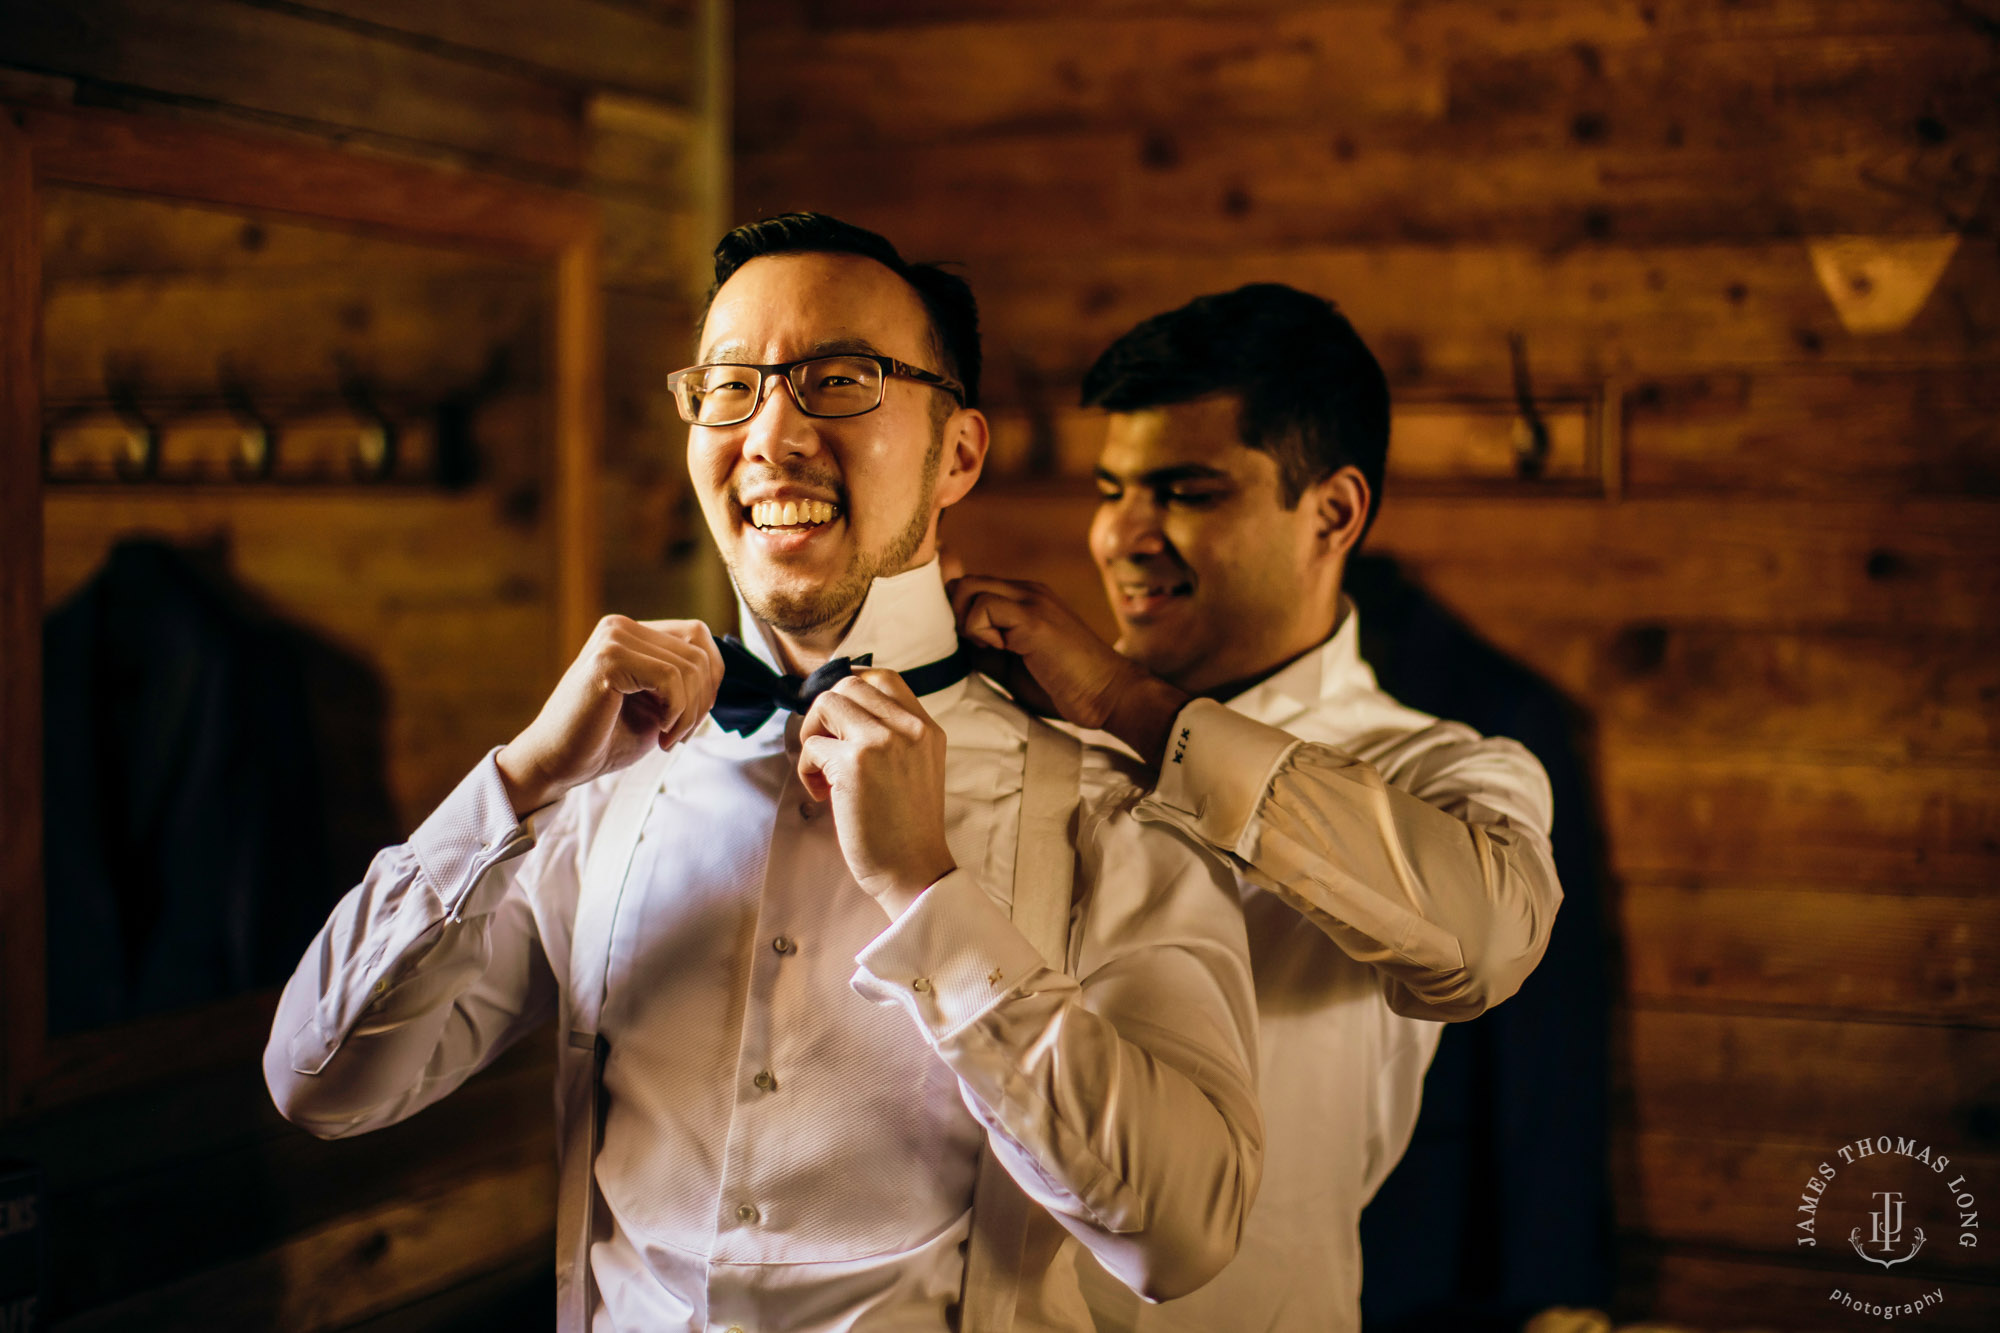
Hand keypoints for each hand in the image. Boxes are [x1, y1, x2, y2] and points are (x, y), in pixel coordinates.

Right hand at [496, 615, 722, 814]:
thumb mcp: (656, 705)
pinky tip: (660, 734)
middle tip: (679, 735)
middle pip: (699, 651)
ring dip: (689, 713)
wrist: (556, 763)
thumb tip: (720, 671)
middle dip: (702, 700)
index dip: (710, 678)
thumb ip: (683, 682)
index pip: (698, 637)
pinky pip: (671, 678)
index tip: (689, 719)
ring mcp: (613, 638)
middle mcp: (620, 626)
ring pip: (691, 667)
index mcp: (631, 633)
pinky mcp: (608, 659)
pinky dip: (677, 713)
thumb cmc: (604, 738)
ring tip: (668, 739)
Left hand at [797, 668, 956, 918]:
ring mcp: (882, 741)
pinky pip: (811, 746)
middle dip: (825, 713)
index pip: (883, 678)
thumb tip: (841, 712)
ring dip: (812, 734)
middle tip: (824, 749)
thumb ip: (893, 737)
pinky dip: (806, 769)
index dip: (850, 687)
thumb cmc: (907, 828)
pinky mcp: (854, 763)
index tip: (834, 715)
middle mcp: (909, 727)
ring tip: (821, 770)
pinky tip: (822, 795)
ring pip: (827, 703)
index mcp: (927, 728)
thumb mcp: (917, 768)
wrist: (914, 870)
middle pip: (849, 684)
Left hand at [948, 575, 1188, 764]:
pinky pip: (983, 607)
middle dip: (956, 618)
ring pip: (967, 588)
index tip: (974, 647)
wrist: (1109, 694)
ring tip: (994, 649)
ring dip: (968, 623)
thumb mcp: (1013, 666)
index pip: (972, 587)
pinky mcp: (1033, 617)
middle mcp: (1027, 590)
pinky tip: (1005, 650)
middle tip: (979, 648)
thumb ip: (986, 649)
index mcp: (1024, 599)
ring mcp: (1031, 599)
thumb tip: (954, 645)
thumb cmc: (1065, 686)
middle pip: (963, 583)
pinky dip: (980, 631)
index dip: (959, 616)